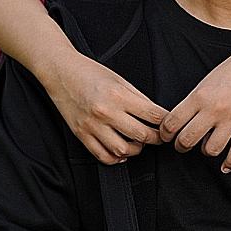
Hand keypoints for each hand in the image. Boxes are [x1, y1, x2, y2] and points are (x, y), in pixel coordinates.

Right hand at [43, 52, 166, 163]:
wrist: (61, 71)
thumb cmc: (89, 72)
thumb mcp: (119, 79)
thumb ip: (138, 97)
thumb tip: (155, 113)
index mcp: (118, 95)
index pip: (152, 114)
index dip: (166, 121)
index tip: (170, 124)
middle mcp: (106, 112)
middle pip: (141, 135)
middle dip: (156, 138)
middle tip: (159, 137)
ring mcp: (93, 125)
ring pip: (122, 150)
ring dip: (136, 150)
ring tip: (139, 144)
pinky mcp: (82, 134)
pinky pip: (102, 155)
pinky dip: (115, 158)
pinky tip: (121, 153)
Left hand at [160, 42, 230, 171]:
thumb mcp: (208, 80)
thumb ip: (195, 100)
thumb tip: (184, 120)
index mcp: (200, 95)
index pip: (172, 122)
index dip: (165, 133)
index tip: (167, 136)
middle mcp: (214, 109)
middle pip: (187, 140)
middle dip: (181, 146)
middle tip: (182, 145)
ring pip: (210, 150)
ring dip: (206, 152)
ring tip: (207, 147)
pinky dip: (229, 164)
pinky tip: (225, 165)